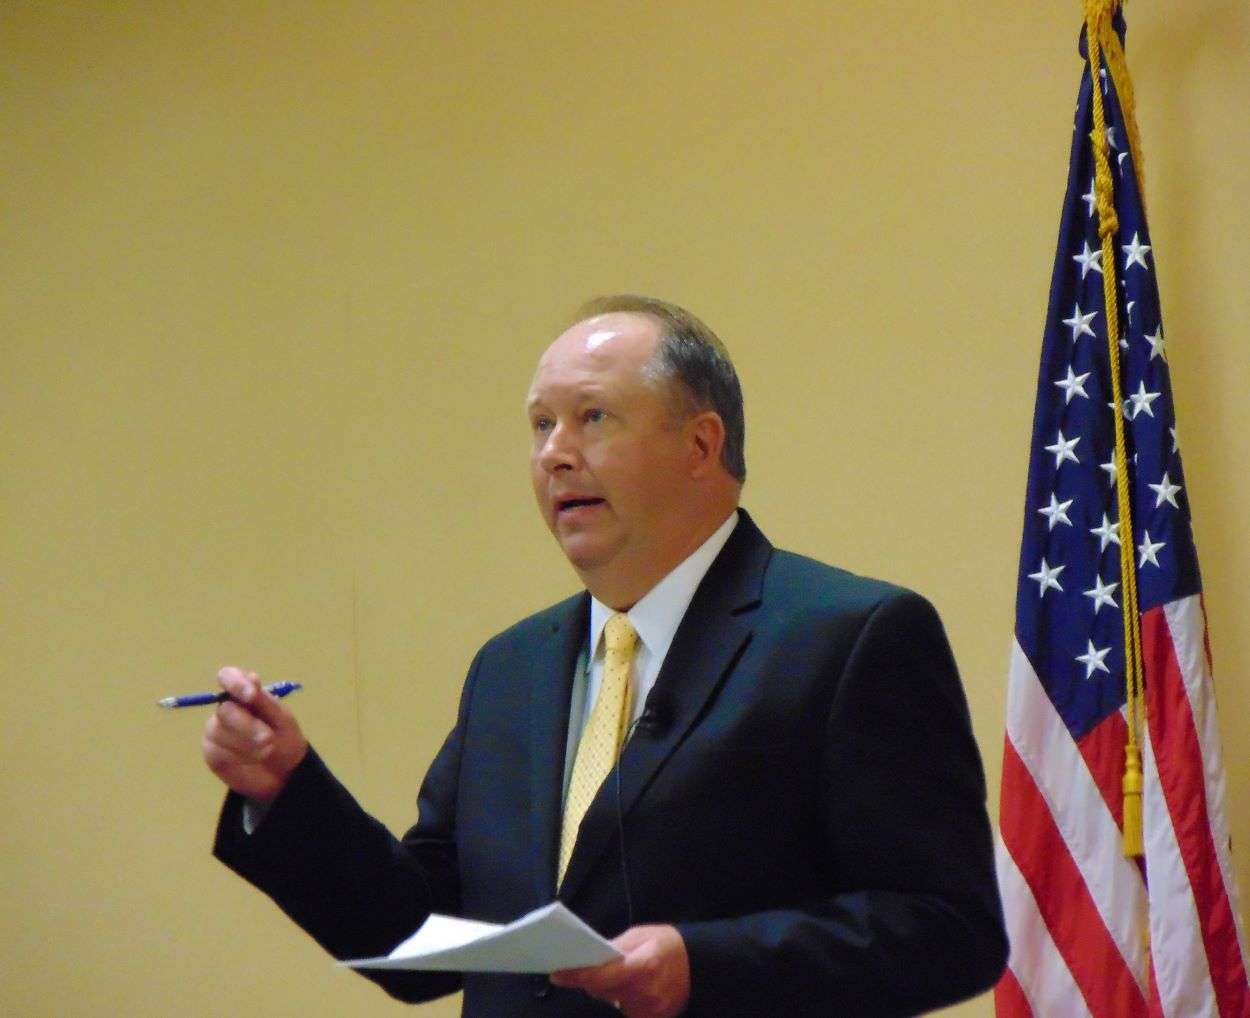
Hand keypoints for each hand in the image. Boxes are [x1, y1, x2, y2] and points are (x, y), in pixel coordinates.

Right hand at [201, 666, 307, 802]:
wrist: (283, 772)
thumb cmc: (284, 737)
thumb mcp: (281, 718)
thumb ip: (264, 700)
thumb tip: (251, 677)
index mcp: (244, 693)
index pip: (228, 676)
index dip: (235, 683)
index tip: (251, 695)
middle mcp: (226, 708)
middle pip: (225, 710)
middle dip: (248, 725)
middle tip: (268, 738)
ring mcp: (216, 730)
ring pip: (220, 732)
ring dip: (246, 744)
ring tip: (267, 751)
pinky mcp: (212, 752)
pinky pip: (218, 752)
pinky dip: (239, 757)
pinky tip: (253, 759)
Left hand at [551, 924, 690, 1017]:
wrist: (698, 964)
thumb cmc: (666, 943)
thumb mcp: (640, 935)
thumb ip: (615, 948)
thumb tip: (588, 957)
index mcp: (642, 966)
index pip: (601, 976)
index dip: (577, 975)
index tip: (556, 974)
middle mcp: (645, 993)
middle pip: (602, 991)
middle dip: (591, 979)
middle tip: (585, 967)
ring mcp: (649, 1010)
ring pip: (612, 1002)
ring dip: (607, 989)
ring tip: (617, 974)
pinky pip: (624, 1010)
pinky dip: (621, 998)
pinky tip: (631, 987)